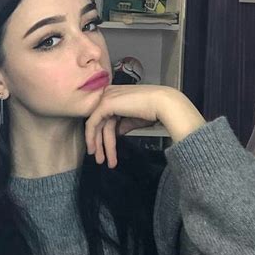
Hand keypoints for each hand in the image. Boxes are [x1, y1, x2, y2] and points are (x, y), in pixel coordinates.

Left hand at [84, 84, 205, 167]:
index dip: (102, 135)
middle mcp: (109, 93)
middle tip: (101, 159)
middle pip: (99, 121)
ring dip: (98, 145)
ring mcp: (106, 97)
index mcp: (116, 94)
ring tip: (102, 160)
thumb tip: (117, 132)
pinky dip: (91, 138)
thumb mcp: (135, 118)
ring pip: (95, 124)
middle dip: (99, 142)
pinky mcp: (105, 104)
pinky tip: (94, 149)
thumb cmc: (155, 109)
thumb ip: (124, 124)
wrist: (164, 104)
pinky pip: (92, 123)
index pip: (104, 117)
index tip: (104, 150)